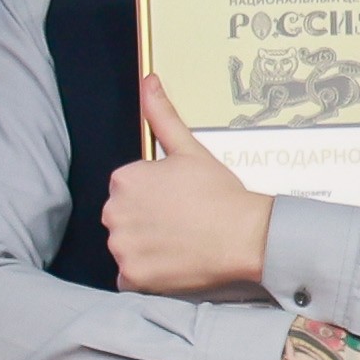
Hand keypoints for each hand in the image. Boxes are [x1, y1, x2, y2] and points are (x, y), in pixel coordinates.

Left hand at [102, 73, 279, 297]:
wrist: (246, 235)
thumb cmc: (221, 193)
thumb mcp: (190, 150)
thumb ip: (163, 116)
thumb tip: (149, 80)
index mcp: (124, 180)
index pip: (128, 191)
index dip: (154, 197)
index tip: (178, 202)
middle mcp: (114, 212)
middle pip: (123, 219)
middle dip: (145, 221)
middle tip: (181, 223)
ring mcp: (121, 246)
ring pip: (125, 247)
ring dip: (145, 248)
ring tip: (180, 243)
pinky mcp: (131, 276)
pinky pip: (128, 278)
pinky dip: (145, 275)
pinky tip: (171, 264)